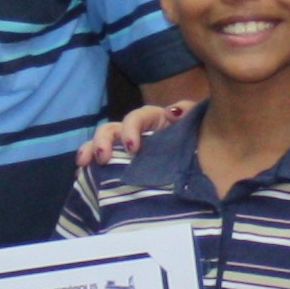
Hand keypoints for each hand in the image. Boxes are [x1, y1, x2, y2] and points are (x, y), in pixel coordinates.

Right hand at [77, 98, 195, 168]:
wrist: (207, 165)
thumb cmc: (200, 140)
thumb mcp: (197, 122)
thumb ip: (188, 111)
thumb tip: (171, 111)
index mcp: (153, 120)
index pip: (136, 118)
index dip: (130, 129)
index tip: (132, 148)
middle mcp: (135, 134)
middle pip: (111, 130)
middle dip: (102, 141)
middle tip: (101, 158)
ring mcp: (125, 153)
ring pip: (101, 146)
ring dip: (90, 151)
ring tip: (82, 164)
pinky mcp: (121, 170)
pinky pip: (102, 168)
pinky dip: (90, 170)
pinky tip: (82, 177)